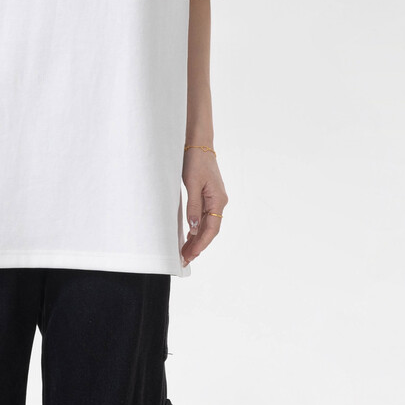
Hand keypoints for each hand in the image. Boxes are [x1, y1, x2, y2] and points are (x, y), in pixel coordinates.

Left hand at [180, 149, 226, 265]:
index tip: (191, 255)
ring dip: (197, 239)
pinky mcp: (208, 197)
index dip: (201, 244)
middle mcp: (219, 202)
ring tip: (185, 252)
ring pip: (207, 225)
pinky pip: (204, 217)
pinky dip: (197, 229)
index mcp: (218, 200)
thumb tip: (194, 228)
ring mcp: (214, 200)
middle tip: (185, 259)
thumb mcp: (192, 184)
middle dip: (198, 246)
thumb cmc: (196, 161)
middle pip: (210, 230)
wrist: (198, 144)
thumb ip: (193, 206)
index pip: (211, 229)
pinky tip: (189, 237)